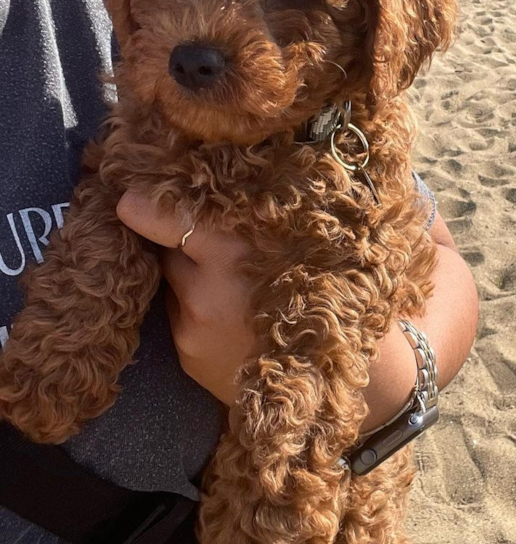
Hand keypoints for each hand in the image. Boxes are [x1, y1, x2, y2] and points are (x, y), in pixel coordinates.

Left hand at [116, 195, 477, 431]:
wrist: (345, 379)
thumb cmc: (338, 292)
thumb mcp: (311, 241)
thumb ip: (266, 208)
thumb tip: (237, 164)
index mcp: (239, 248)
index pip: (164, 213)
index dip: (147, 200)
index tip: (141, 193)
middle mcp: (207, 285)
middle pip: (163, 239)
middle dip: (179, 231)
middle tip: (204, 228)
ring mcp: (194, 323)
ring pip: (170, 274)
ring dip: (189, 268)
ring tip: (227, 274)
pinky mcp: (187, 353)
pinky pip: (176, 311)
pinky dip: (194, 304)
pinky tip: (229, 310)